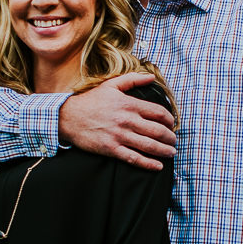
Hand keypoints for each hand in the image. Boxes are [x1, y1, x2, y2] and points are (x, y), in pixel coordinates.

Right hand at [59, 73, 175, 169]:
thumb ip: (133, 80)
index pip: (158, 113)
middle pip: (158, 130)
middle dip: (170, 137)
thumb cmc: (90, 101)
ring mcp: (119, 136)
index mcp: (129, 104)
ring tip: (171, 153)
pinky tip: (157, 166)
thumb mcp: (111, 85)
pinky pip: (134, 158)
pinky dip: (148, 163)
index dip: (170, 120)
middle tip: (174, 141)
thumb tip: (151, 77)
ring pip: (149, 145)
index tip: (172, 124)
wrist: (68, 117)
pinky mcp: (111, 149)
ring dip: (164, 151)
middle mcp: (127, 120)